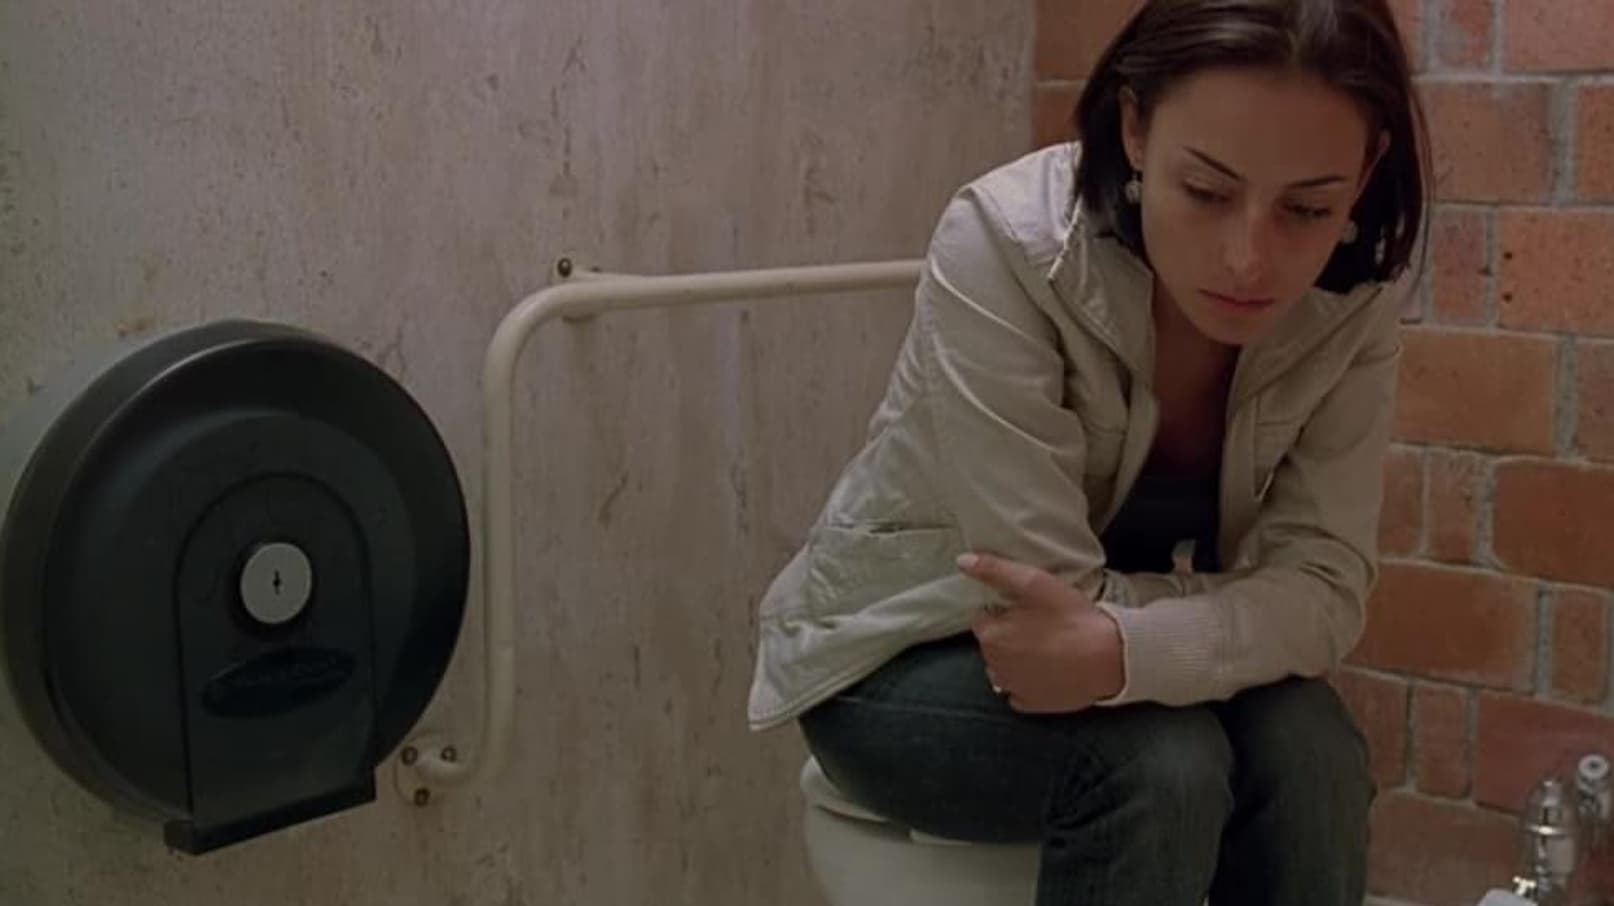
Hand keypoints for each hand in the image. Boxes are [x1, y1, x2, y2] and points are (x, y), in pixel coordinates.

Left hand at [959, 552, 1124, 712]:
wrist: (1109, 658)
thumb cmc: (1071, 617)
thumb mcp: (1034, 583)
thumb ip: (995, 570)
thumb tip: (962, 561)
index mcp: (991, 636)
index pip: (981, 618)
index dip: (1002, 610)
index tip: (1025, 607)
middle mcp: (994, 666)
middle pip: (992, 643)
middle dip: (1007, 633)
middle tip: (1039, 624)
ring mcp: (1012, 688)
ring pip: (1002, 668)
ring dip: (1013, 659)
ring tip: (1044, 647)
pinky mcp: (1031, 704)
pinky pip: (1018, 692)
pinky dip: (1025, 683)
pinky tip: (1045, 671)